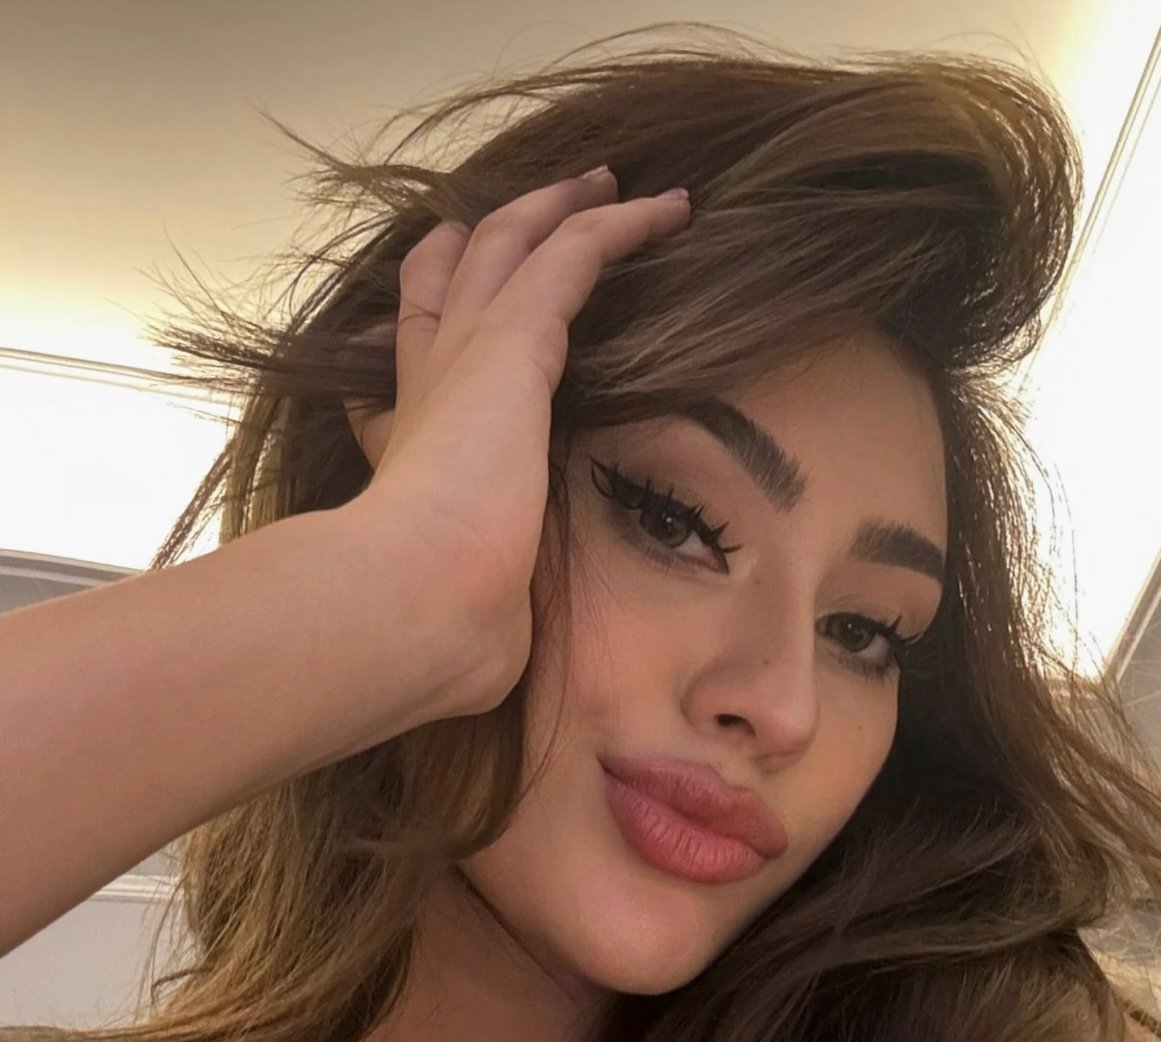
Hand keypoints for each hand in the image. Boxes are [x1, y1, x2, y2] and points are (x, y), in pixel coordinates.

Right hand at [340, 169, 691, 714]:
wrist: (417, 604)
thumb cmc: (439, 624)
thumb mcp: (462, 607)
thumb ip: (476, 607)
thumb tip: (491, 656)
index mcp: (413, 441)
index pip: (415, 357)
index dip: (433, 318)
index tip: (450, 304)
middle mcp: (432, 382)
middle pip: (452, 281)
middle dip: (491, 241)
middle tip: (534, 213)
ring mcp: (466, 354)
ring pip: (512, 248)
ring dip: (562, 211)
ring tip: (608, 186)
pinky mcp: (513, 338)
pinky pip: (573, 253)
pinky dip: (619, 224)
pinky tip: (668, 209)